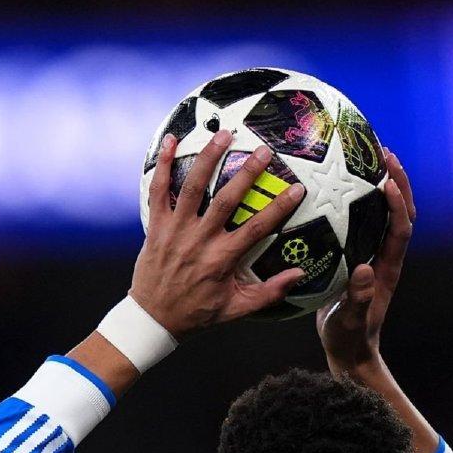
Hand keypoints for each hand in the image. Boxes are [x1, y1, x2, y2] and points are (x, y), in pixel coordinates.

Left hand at [130, 130, 307, 337]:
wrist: (153, 317)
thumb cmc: (197, 313)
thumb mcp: (236, 309)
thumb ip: (269, 292)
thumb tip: (299, 274)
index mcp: (222, 259)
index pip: (257, 228)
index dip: (279, 207)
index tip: (297, 189)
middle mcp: (200, 240)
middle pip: (227, 199)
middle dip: (247, 173)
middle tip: (264, 150)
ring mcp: (176, 230)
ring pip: (193, 187)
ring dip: (208, 158)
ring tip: (224, 135)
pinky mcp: (157, 225)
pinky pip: (158, 189)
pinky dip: (162, 164)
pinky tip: (170, 140)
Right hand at [317, 150, 415, 371]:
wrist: (349, 351)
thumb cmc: (350, 339)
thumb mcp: (350, 323)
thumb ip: (357, 301)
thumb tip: (364, 269)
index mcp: (387, 270)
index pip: (400, 230)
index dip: (398, 205)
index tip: (387, 180)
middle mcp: (385, 258)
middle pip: (400, 213)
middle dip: (397, 182)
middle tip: (383, 152)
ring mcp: (373, 256)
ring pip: (383, 215)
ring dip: (382, 186)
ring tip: (368, 157)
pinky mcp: (358, 257)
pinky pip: (362, 223)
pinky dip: (358, 201)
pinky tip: (337, 186)